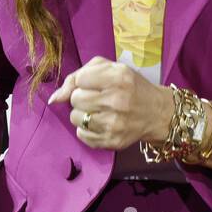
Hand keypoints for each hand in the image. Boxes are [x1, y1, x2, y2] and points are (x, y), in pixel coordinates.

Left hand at [46, 56, 172, 150]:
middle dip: (82, 98)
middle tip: (98, 99)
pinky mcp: (112, 142)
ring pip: (75, 118)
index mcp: (118, 77)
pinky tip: (101, 124)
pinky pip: (82, 135)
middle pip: (75, 99)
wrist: (157, 113)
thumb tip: (55, 98)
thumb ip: (79, 75)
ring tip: (99, 111)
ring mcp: (114, 124)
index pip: (79, 80)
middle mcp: (117, 100)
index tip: (94, 85)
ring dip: (83, 114)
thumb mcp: (111, 69)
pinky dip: (87, 129)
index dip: (82, 82)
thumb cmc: (130, 87)